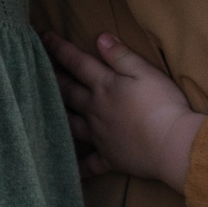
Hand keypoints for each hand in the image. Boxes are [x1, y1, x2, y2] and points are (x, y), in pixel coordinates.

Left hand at [43, 33, 206, 189]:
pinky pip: (89, 164)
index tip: (44, 38)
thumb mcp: (145, 71)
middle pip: (68, 93)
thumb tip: (99, 38)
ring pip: (71, 125)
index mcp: (105, 86)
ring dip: (58, 116)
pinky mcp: (110, 158)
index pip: (78, 63)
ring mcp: (100, 136)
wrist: (172, 145)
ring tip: (42, 111)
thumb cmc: (163, 104)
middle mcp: (96, 110)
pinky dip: (78, 166)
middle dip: (53, 80)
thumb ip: (120, 55)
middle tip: (35, 71)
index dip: (60, 49)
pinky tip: (69, 168)